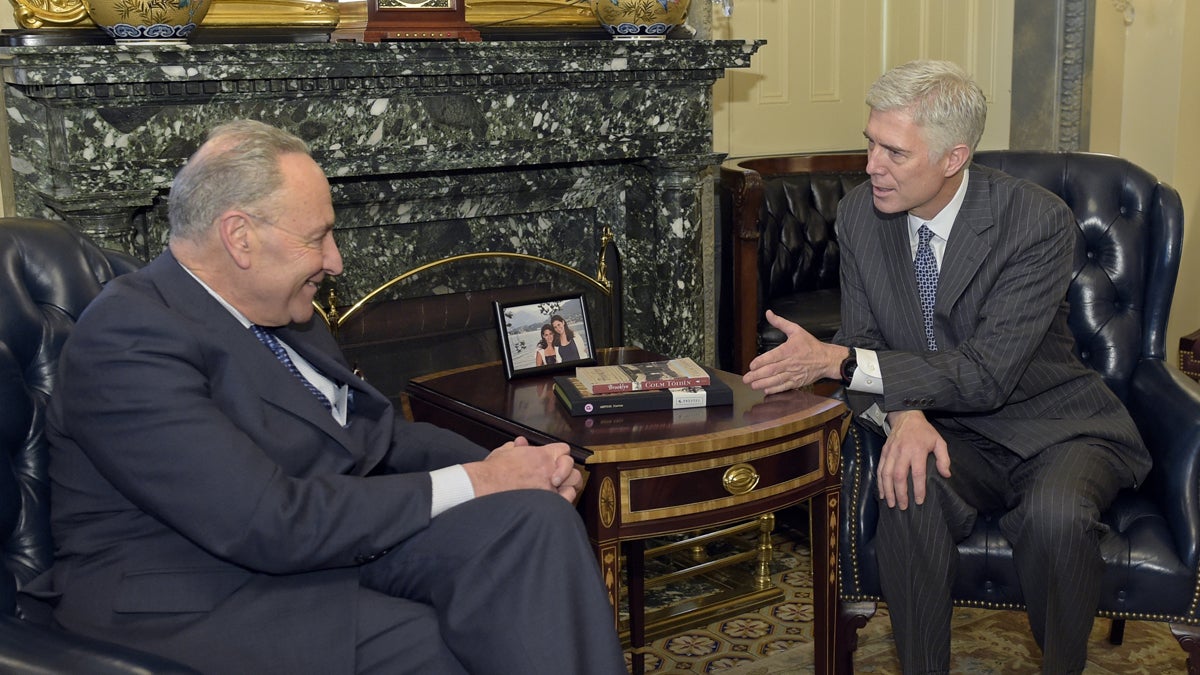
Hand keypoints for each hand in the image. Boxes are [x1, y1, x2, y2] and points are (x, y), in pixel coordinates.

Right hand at [463, 436, 582, 501]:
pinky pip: (566, 502)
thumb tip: (521, 443)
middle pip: (573, 470)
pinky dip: (564, 502)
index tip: (556, 462)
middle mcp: (550, 470)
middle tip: (560, 480)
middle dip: (568, 475)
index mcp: (542, 455)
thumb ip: (516, 447)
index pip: (564, 450)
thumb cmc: (492, 471)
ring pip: (573, 487)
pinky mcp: (547, 504)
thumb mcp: (503, 452)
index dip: (561, 456)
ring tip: (558, 491)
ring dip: (568, 489)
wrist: (486, 487)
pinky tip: (555, 502)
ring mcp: (550, 488)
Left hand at [742, 311, 846, 393]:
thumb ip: (780, 322)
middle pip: (771, 370)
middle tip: (746, 378)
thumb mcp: (796, 330)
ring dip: (763, 384)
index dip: (760, 362)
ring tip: (753, 385)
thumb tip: (769, 313)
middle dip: (757, 375)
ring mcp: (794, 373)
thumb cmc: (811, 345)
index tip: (752, 365)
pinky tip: (766, 390)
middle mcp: (791, 363)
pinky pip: (784, 387)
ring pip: (776, 380)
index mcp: (789, 350)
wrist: (827, 359)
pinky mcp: (797, 382)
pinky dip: (775, 389)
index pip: (772, 357)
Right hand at [876, 410, 950, 509]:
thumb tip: (946, 475)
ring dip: (888, 490)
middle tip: (903, 507)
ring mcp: (891, 452)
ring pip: (886, 474)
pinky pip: (880, 469)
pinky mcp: (884, 452)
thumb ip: (944, 458)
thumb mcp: (939, 441)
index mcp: (917, 450)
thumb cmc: (924, 431)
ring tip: (891, 504)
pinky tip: (882, 493)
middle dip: (900, 494)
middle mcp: (902, 452)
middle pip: (899, 476)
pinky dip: (880, 483)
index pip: (917, 473)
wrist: (906, 416)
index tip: (919, 501)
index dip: (918, 489)